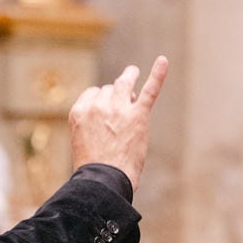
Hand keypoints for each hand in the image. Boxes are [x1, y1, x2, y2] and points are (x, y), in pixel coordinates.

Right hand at [68, 57, 169, 191]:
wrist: (104, 180)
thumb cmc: (94, 168)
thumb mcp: (83, 141)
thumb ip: (92, 126)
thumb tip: (109, 121)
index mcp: (80, 111)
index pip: (93, 94)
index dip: (102, 100)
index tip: (107, 109)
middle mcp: (97, 106)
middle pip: (108, 89)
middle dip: (115, 95)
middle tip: (123, 103)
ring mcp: (118, 108)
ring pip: (123, 83)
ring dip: (129, 77)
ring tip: (133, 72)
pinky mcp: (138, 115)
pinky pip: (150, 89)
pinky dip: (158, 74)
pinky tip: (163, 61)